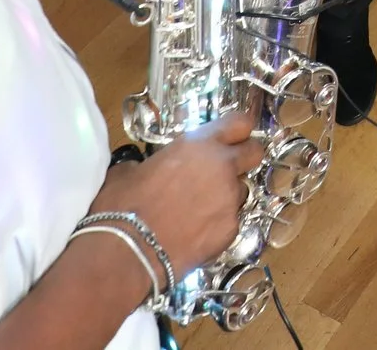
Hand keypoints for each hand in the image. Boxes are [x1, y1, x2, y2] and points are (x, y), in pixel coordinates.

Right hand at [89, 114, 265, 284]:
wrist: (128, 253)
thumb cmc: (122, 207)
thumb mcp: (129, 172)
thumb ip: (149, 164)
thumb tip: (144, 170)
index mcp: (198, 145)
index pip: (239, 123)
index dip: (238, 130)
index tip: (234, 137)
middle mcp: (222, 168)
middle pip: (254, 152)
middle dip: (244, 158)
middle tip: (226, 170)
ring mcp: (230, 200)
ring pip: (240, 191)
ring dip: (226, 196)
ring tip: (199, 211)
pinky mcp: (231, 230)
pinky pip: (230, 222)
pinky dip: (217, 226)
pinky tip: (195, 234)